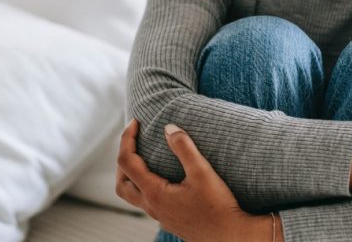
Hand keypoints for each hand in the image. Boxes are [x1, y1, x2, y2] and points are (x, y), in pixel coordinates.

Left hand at [115, 119, 271, 241]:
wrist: (230, 237)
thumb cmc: (217, 207)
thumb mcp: (202, 172)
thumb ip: (184, 148)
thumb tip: (169, 128)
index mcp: (154, 193)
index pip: (126, 162)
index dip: (127, 138)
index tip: (135, 122)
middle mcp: (152, 207)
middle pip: (121, 183)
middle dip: (122, 159)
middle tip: (133, 140)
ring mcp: (160, 216)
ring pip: (132, 195)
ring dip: (131, 175)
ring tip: (143, 157)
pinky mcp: (169, 220)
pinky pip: (146, 201)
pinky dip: (144, 185)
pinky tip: (162, 178)